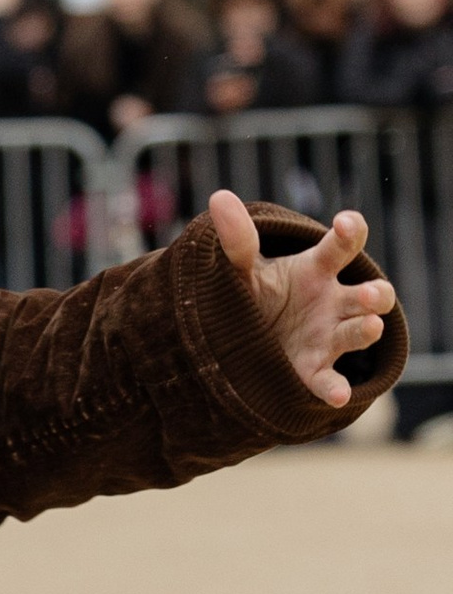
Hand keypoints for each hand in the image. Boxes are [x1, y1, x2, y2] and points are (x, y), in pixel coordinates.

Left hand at [208, 193, 396, 409]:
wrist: (243, 338)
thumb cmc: (255, 295)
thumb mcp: (242, 268)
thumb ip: (236, 240)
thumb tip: (219, 197)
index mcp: (317, 270)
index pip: (343, 246)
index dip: (350, 231)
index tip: (345, 223)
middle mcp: (333, 302)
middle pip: (369, 293)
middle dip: (374, 292)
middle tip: (367, 292)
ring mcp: (328, 336)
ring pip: (361, 331)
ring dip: (368, 329)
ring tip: (371, 326)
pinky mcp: (314, 369)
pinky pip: (329, 380)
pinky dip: (335, 388)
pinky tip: (339, 395)